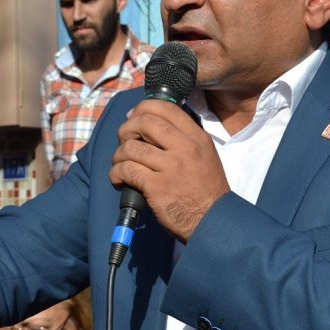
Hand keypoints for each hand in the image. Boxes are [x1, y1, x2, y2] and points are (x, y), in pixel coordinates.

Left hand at [109, 99, 229, 241]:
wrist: (213, 221)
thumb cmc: (206, 191)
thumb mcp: (205, 156)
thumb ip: (184, 139)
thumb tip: (151, 127)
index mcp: (197, 138)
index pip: (166, 108)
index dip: (143, 108)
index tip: (133, 117)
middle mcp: (185, 148)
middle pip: (144, 122)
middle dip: (126, 128)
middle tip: (124, 140)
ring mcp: (170, 167)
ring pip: (131, 147)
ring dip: (118, 154)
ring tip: (120, 164)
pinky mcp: (157, 187)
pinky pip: (126, 170)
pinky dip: (116, 173)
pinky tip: (118, 180)